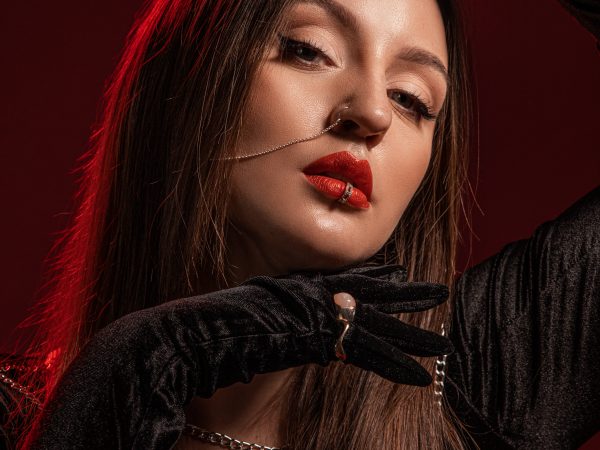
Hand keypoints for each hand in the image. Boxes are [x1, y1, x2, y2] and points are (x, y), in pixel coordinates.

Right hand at [26, 264, 451, 448]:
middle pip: (375, 297)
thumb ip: (275, 304)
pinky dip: (396, 365)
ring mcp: (326, 319)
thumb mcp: (254, 303)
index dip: (378, 279)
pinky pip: (369, 355)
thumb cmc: (227, 317)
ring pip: (381, 326)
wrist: (215, 324)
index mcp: (308, 288)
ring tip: (444, 345)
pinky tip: (423, 377)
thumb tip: (281, 308)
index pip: (350, 279)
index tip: (399, 276)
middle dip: (409, 297)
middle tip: (440, 292)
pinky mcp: (327, 342)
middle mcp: (322, 297)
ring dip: (414, 336)